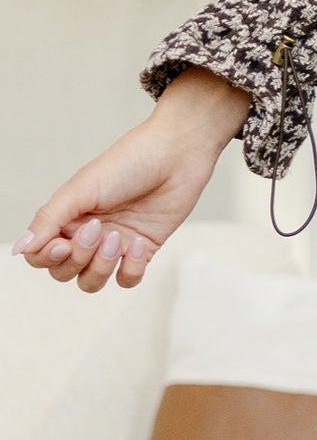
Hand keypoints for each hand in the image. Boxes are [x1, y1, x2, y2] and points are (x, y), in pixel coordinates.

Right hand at [11, 67, 252, 293]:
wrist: (174, 158)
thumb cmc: (127, 164)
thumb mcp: (81, 190)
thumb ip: (49, 220)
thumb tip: (19, 250)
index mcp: (66, 216)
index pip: (41, 255)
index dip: (48, 257)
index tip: (63, 242)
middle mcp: (86, 234)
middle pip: (64, 272)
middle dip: (78, 259)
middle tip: (97, 231)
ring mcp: (113, 246)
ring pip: (92, 281)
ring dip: (102, 267)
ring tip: (118, 238)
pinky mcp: (141, 252)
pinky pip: (127, 280)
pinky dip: (131, 268)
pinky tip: (139, 245)